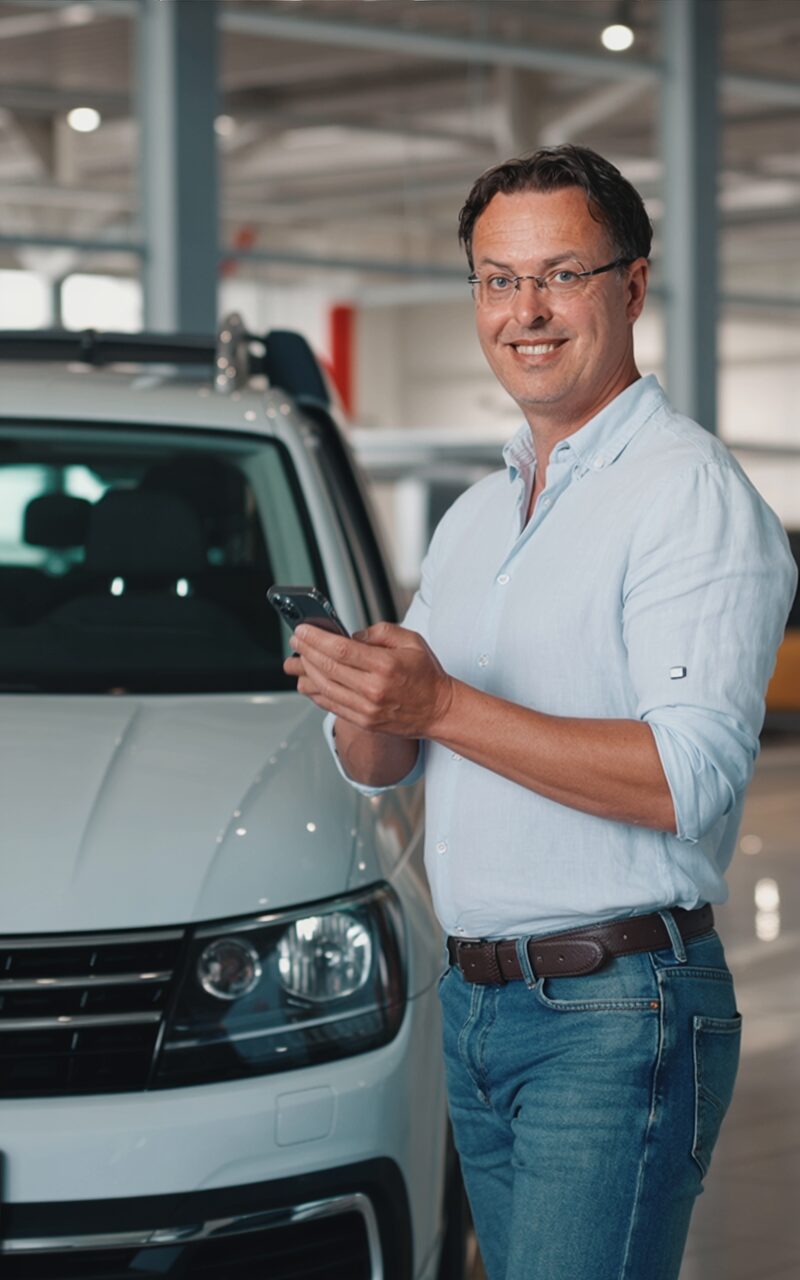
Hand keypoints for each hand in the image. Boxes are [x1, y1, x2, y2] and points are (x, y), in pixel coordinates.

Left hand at [285, 621, 453, 737]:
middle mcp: (374, 689)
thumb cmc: (426, 675)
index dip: (316, 639)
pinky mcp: (363, 721)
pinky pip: (331, 705)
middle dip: (306, 651)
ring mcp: (366, 708)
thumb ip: (379, 632)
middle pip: (328, 668)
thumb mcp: (411, 641)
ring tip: (297, 659)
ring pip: (325, 688)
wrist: (439, 710)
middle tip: (296, 640)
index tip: (303, 630)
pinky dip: (315, 692)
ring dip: (306, 671)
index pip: (341, 649)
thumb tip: (350, 636)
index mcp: (385, 665)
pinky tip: (307, 681)